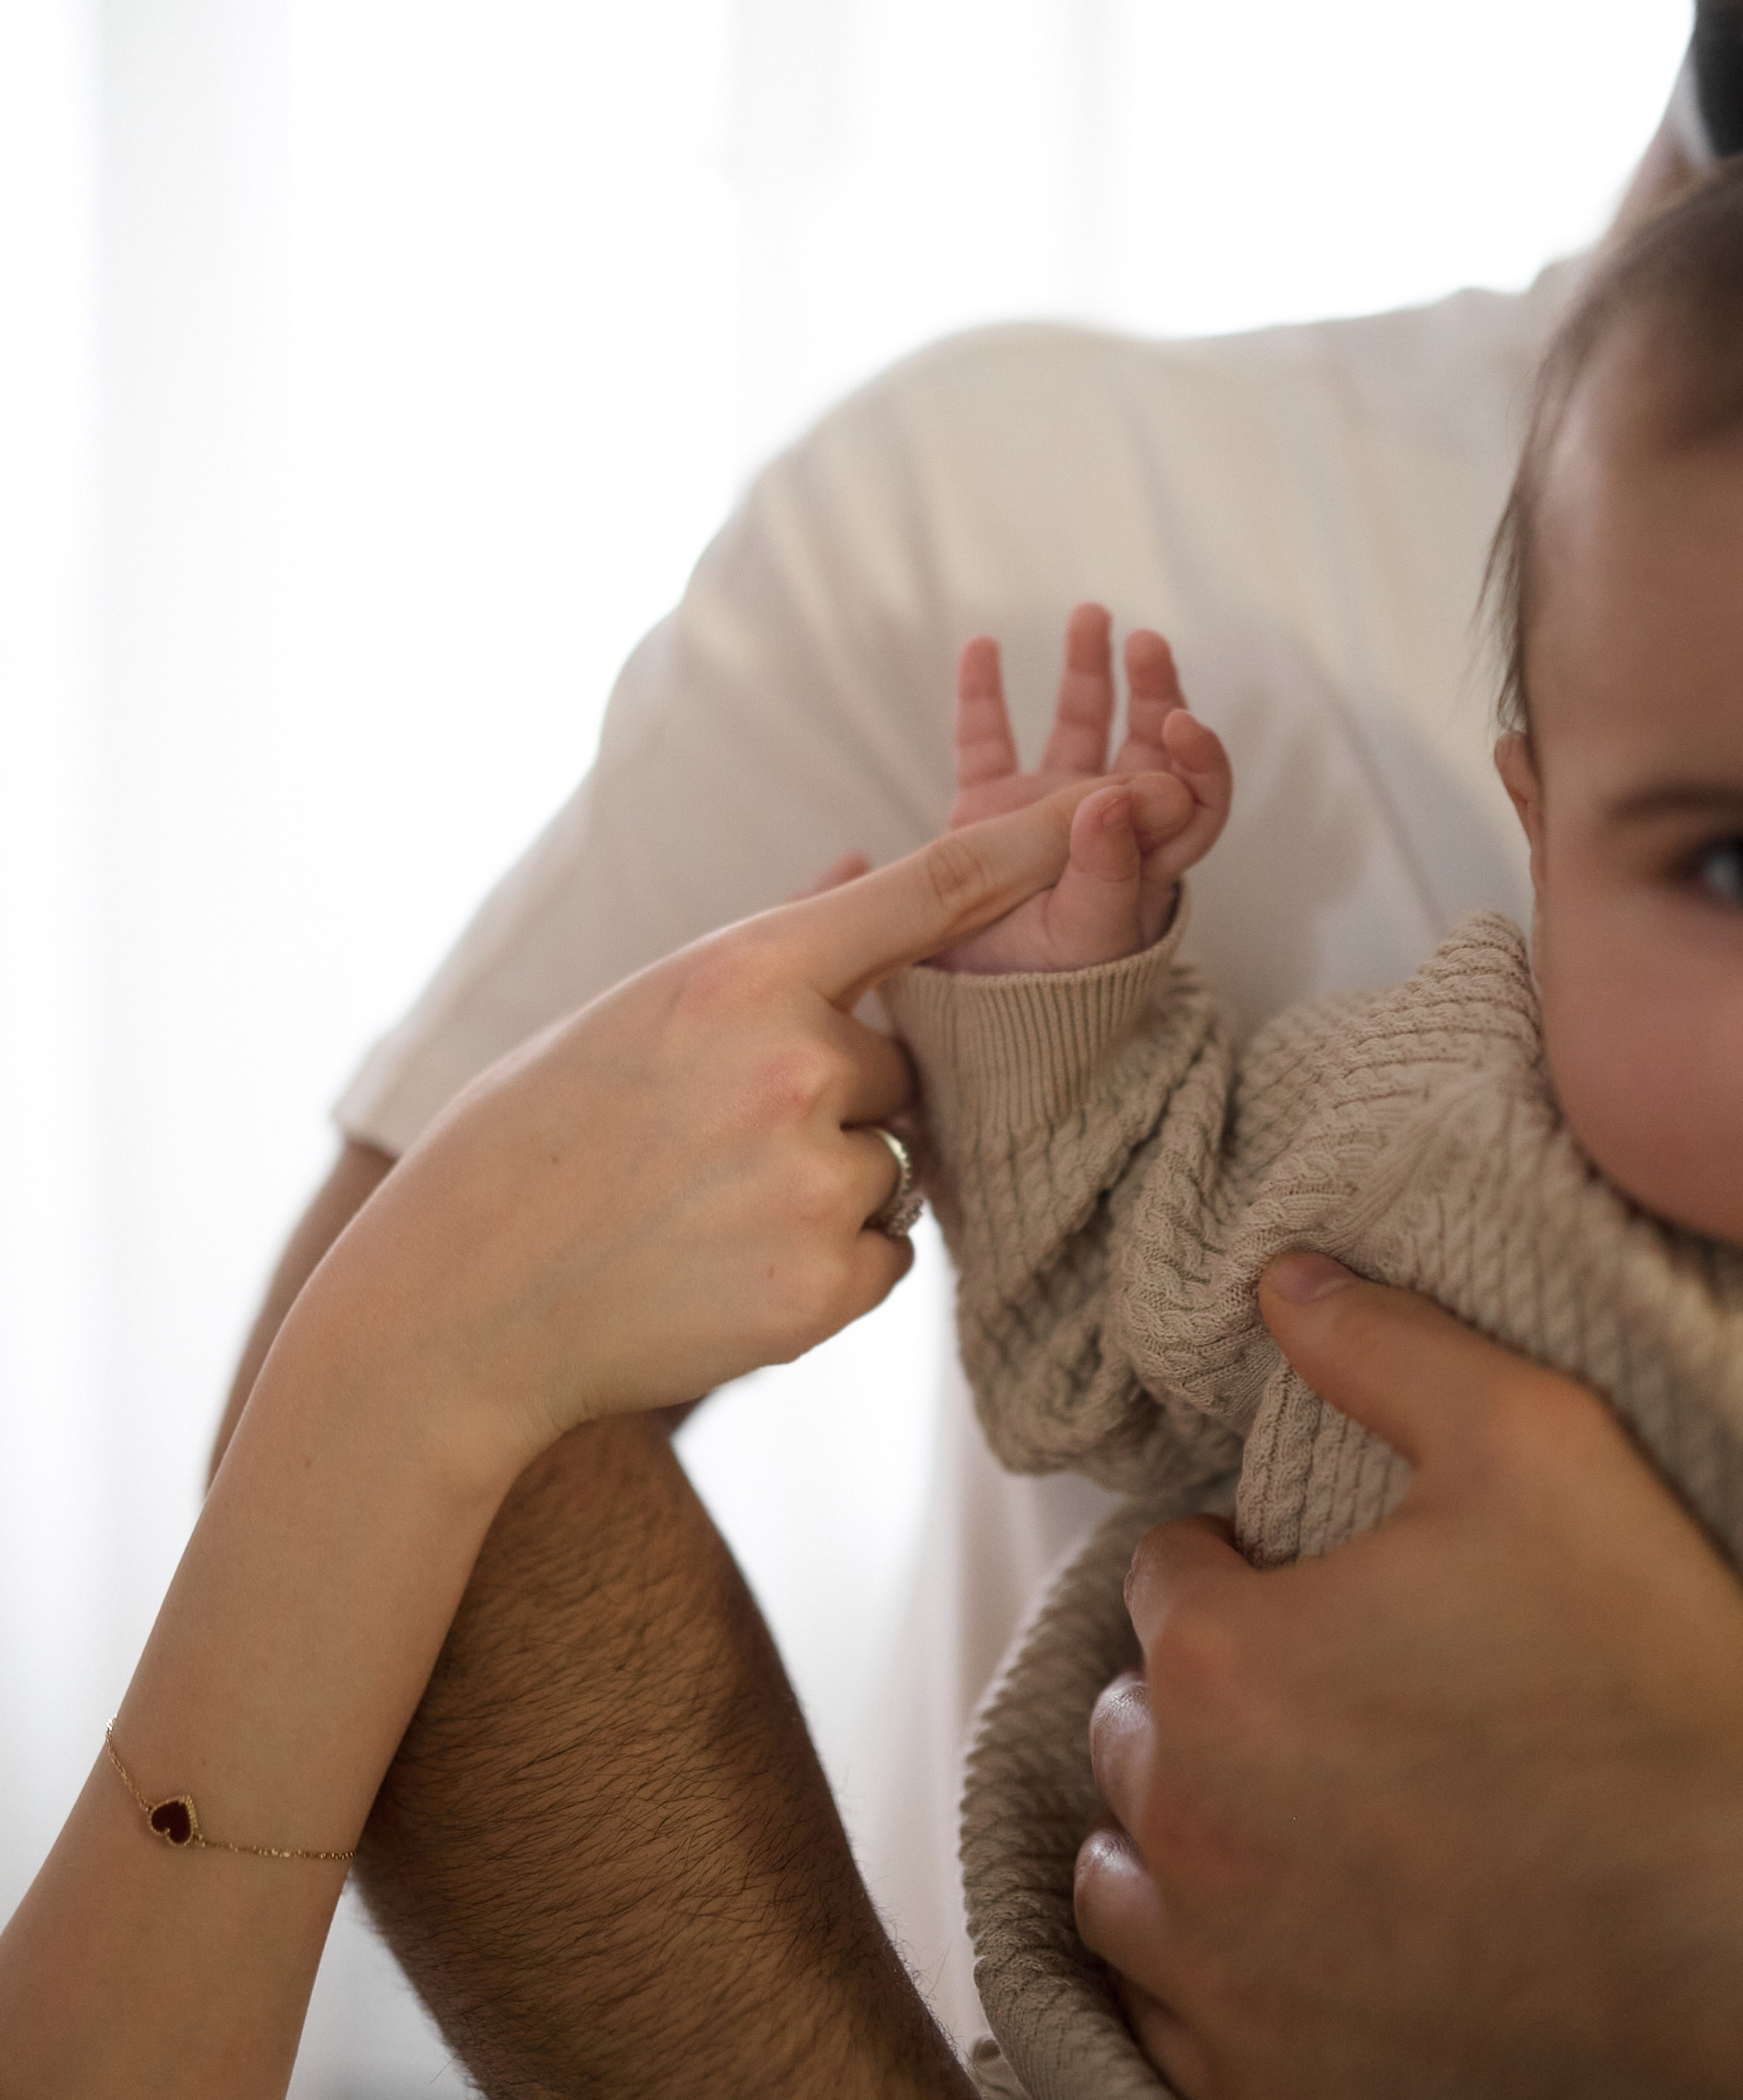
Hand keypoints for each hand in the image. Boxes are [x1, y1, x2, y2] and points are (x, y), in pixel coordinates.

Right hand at [275, 791, 1102, 1462]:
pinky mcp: (826, 1287)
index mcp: (740, 973)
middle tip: (712, 1138)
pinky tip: (725, 1262)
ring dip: (831, 1182)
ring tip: (706, 1206)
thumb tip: (863, 866)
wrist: (464, 1298)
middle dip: (833, 1098)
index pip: (923, 894)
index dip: (1028, 847)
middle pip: (899, 1066)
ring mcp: (814, 1181)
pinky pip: (886, 1250)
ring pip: (893, 1163)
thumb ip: (774, 948)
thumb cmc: (543, 1136)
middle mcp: (794, 1066)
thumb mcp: (643, 1008)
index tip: (1113, 801)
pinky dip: (828, 1260)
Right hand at [940, 602, 1230, 973]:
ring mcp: (1044, 814)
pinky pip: (986, 745)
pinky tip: (984, 646)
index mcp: (1148, 857)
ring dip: (1088, 673)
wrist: (978, 1018)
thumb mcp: (1091, 936)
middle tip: (1146, 645)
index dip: (1197, 757)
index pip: (1192, 794)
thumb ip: (1109, 869)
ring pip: (1077, 729)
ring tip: (1093, 616)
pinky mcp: (987, 814)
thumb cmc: (1054, 991)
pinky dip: (984, 697)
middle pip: (1144, 743)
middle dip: (1153, 691)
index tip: (1182, 724)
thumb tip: (1116, 792)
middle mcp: (1104, 823)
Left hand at [1073, 1256, 1742, 2099]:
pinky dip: (1199, 1975)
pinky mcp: (1269, 2098)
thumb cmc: (1649, 1689)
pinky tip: (1279, 1941)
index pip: (1166, 1578)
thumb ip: (1390, 1348)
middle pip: (1130, 1721)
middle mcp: (1185, 1819)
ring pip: (1120, 1869)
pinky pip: (1164, 2020)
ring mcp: (1219, 1974)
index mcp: (1221, 1660)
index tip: (1310, 1590)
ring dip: (1173, 1828)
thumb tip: (1281, 1279)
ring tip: (1281, 1812)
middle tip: (1318, 1699)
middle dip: (1200, 1694)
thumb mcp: (1541, 1450)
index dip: (1239, 1569)